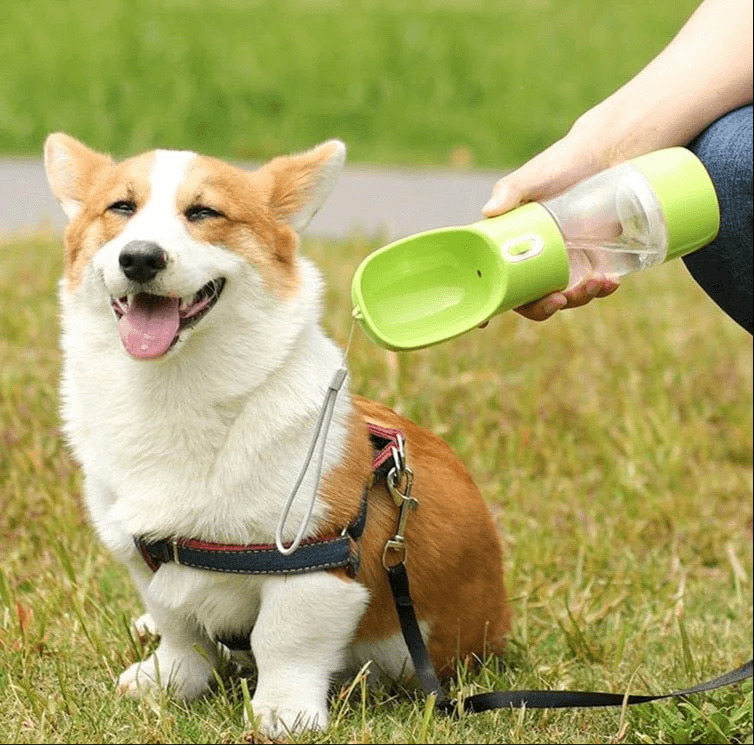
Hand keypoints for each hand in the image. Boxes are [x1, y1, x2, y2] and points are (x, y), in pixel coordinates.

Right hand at [482, 131, 620, 320]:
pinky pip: (592, 287)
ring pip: (562, 298)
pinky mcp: (591, 261)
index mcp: (510, 245)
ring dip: (576, 300)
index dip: (487, 304)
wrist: (607, 155)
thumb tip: (489, 211)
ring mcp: (563, 264)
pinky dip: (601, 290)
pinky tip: (611, 282)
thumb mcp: (533, 176)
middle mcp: (533, 260)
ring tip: (596, 284)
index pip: (492, 279)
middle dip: (542, 308)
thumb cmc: (562, 163)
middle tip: (558, 299)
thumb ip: (510, 190)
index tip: (482, 323)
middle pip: (528, 299)